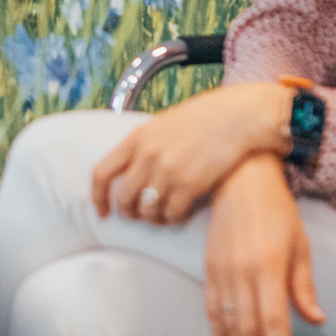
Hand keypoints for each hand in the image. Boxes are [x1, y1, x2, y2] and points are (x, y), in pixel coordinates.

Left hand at [91, 82, 293, 223]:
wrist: (237, 117)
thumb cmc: (204, 119)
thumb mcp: (162, 125)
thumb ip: (143, 146)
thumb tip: (129, 172)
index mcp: (136, 138)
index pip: (101, 173)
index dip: (98, 197)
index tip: (103, 211)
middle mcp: (147, 155)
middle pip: (124, 199)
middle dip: (130, 213)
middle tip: (141, 216)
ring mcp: (168, 171)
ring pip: (147, 211)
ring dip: (154, 218)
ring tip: (165, 213)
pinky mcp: (190, 184)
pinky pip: (172, 215)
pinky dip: (175, 218)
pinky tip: (183, 211)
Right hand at [204, 154, 324, 335]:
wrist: (239, 180)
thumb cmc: (276, 211)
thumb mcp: (300, 246)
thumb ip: (304, 287)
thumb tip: (316, 320)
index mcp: (269, 267)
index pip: (274, 321)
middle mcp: (242, 272)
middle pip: (249, 329)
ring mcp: (221, 271)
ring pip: (228, 323)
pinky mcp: (209, 268)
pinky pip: (212, 307)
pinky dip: (220, 330)